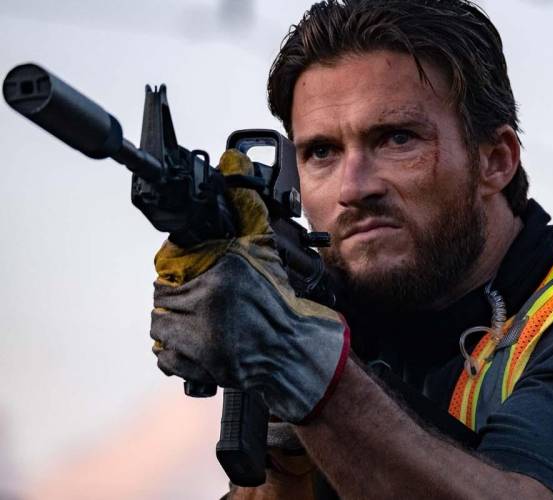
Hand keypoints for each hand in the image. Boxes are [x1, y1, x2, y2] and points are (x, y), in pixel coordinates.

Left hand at [150, 150, 349, 422]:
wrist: (299, 355)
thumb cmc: (286, 311)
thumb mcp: (268, 256)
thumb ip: (250, 216)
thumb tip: (235, 170)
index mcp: (222, 274)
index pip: (172, 266)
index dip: (177, 269)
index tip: (184, 272)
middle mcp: (206, 303)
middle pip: (164, 295)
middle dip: (177, 296)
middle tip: (197, 300)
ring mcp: (199, 336)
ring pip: (161, 323)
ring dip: (173, 322)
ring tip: (195, 321)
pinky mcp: (198, 365)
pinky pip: (166, 355)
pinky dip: (174, 352)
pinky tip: (193, 345)